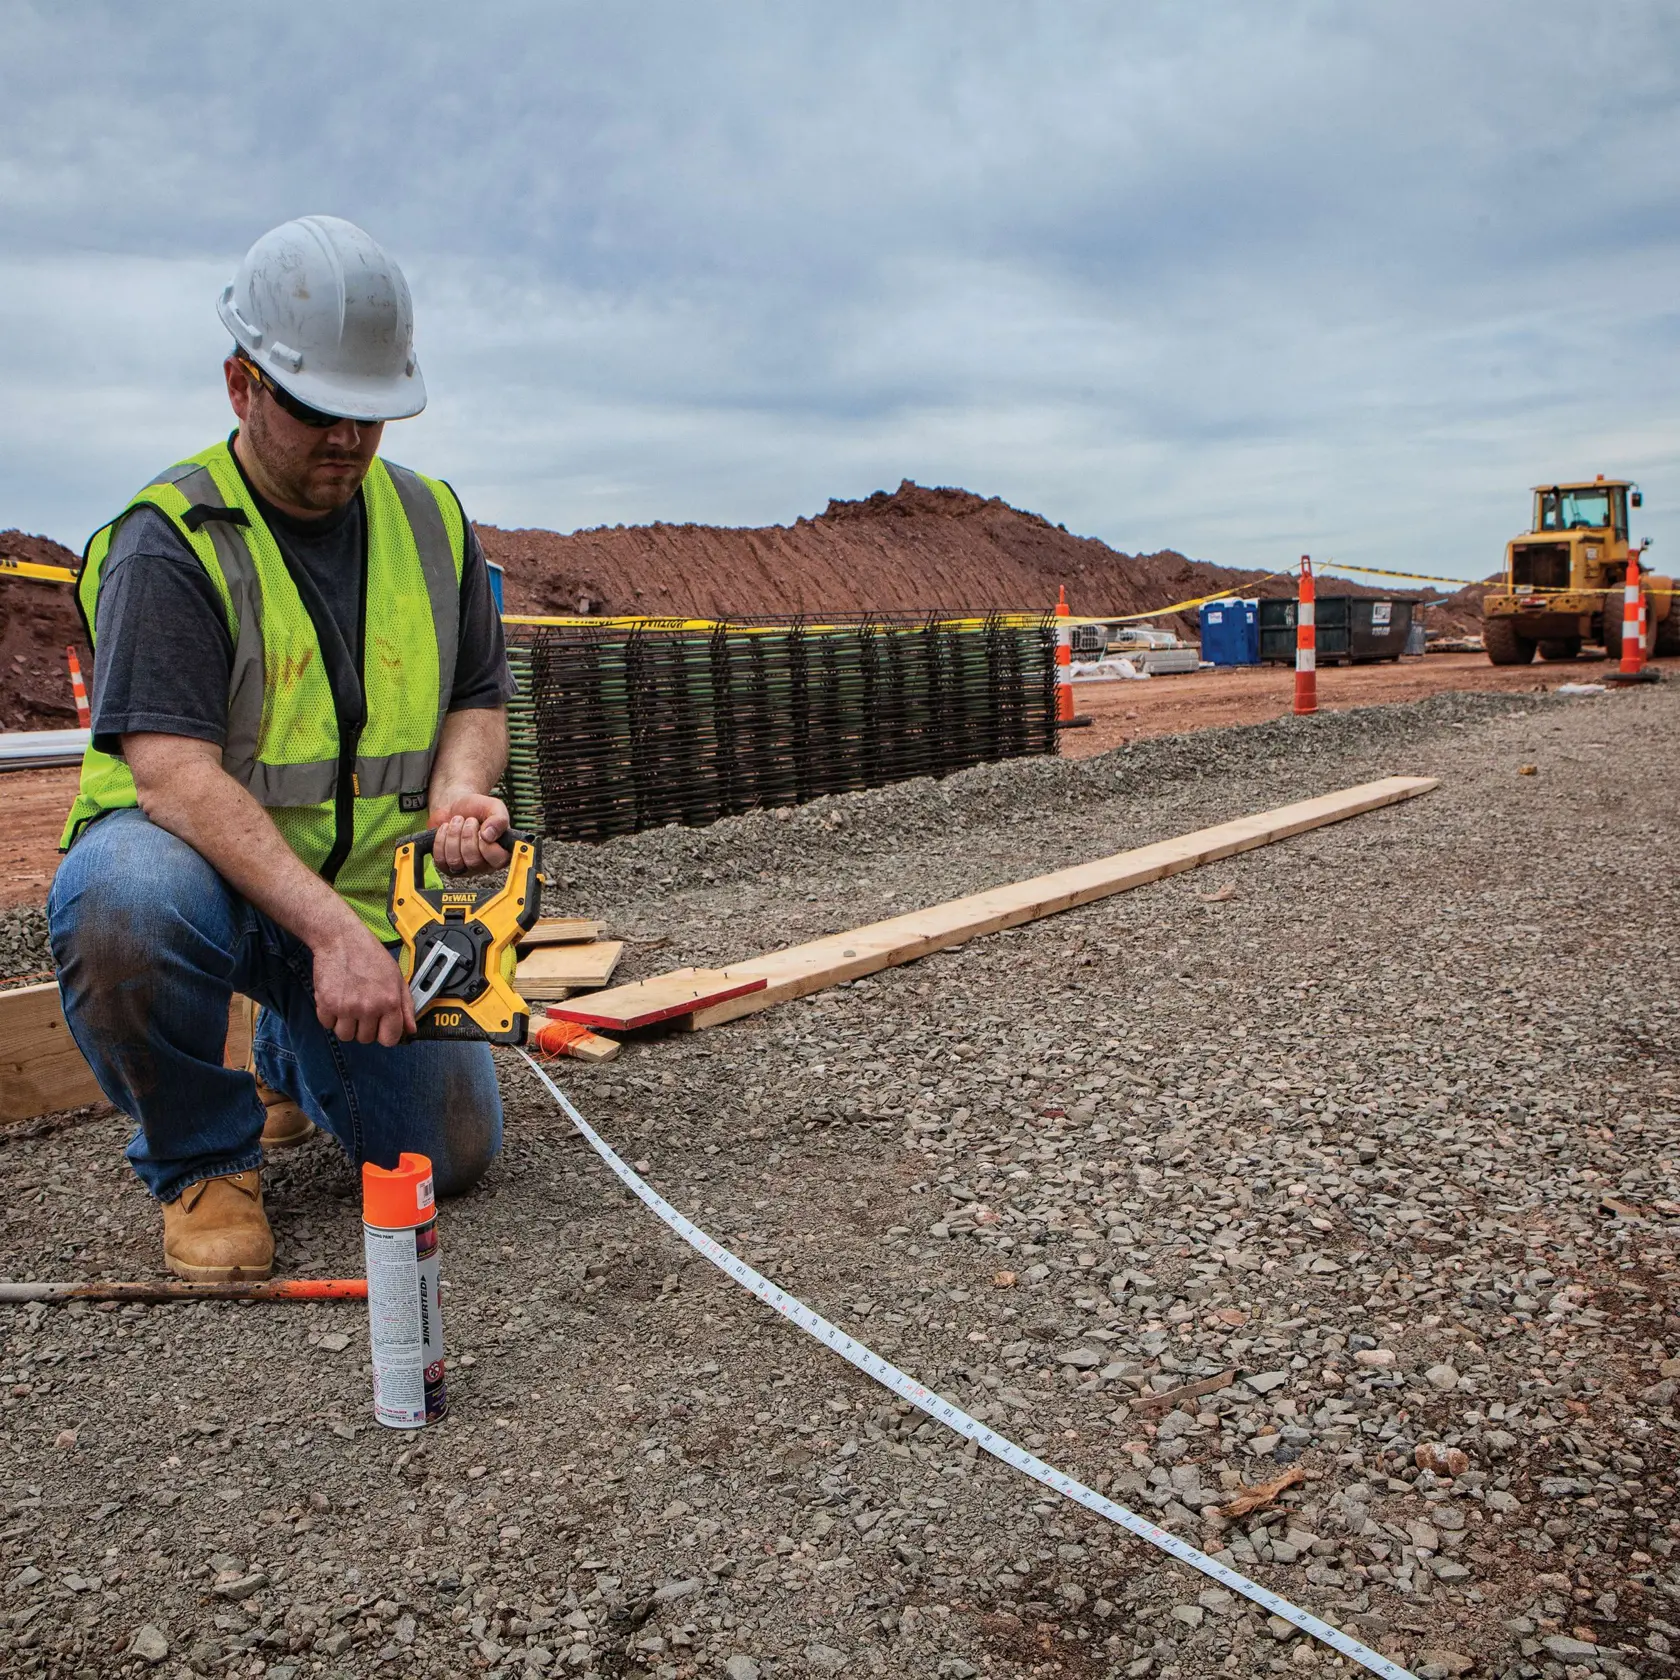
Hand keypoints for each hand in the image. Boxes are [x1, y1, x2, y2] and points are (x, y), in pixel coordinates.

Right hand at [311, 921, 416, 1045]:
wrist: (341, 939)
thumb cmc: (370, 956)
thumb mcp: (396, 978)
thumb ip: (406, 1006)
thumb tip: (411, 1030)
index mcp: (389, 1002)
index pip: (389, 1039)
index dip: (385, 1034)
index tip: (380, 1027)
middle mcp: (368, 1007)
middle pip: (365, 1039)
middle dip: (364, 1027)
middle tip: (362, 1007)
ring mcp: (346, 1007)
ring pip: (345, 1035)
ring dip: (346, 1024)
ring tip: (349, 1004)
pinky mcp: (326, 1003)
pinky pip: (327, 1025)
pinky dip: (330, 1016)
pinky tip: (336, 999)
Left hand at [430, 792, 510, 873]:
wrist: (454, 805)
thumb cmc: (477, 808)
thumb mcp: (494, 807)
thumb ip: (500, 819)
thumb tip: (489, 836)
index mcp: (502, 853)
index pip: (497, 861)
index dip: (486, 844)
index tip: (482, 829)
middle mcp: (485, 865)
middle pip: (473, 861)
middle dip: (467, 835)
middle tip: (469, 820)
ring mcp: (465, 867)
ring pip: (455, 861)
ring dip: (453, 835)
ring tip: (457, 821)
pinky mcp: (446, 866)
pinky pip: (440, 860)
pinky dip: (440, 840)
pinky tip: (446, 828)